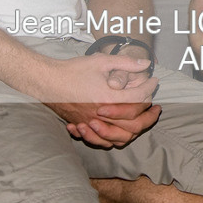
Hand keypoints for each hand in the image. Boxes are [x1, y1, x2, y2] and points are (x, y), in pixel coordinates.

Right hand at [43, 53, 158, 147]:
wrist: (46, 81)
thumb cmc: (72, 70)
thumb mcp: (101, 61)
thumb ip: (126, 63)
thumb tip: (146, 64)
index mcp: (108, 98)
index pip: (138, 99)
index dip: (149, 89)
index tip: (154, 81)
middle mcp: (101, 115)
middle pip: (134, 124)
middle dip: (149, 117)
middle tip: (156, 107)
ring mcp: (91, 124)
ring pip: (120, 137)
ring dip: (135, 130)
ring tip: (143, 120)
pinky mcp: (83, 127)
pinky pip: (103, 142)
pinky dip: (116, 138)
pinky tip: (121, 129)